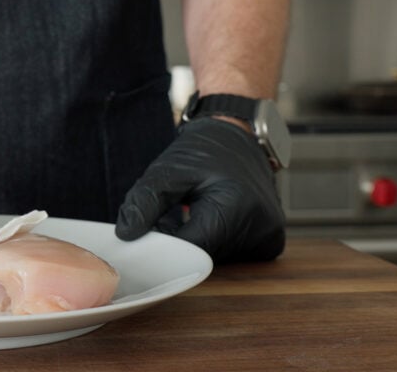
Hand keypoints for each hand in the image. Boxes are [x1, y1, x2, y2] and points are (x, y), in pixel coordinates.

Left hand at [115, 117, 284, 262]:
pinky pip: (230, 255)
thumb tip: (126, 235)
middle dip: (178, 244)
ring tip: (190, 212)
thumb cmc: (205, 151)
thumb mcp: (168, 170)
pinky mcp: (269, 244)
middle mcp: (261, 229)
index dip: (163, 248)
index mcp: (237, 207)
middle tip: (167, 218)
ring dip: (195, 243)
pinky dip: (211, 242)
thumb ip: (144, 202)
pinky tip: (207, 219)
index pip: (190, 249)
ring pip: (215, 259)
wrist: (240, 138)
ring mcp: (269, 239)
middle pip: (203, 258)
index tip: (145, 237)